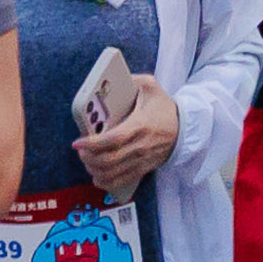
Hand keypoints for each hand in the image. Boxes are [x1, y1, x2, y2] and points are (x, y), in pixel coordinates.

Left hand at [71, 70, 180, 197]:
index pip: (113, 139)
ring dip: (94, 170)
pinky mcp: (142, 169)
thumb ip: (132, 80)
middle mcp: (140, 146)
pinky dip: (105, 182)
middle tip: (81, 149)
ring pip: (112, 174)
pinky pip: (120, 181)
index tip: (78, 142)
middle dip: (89, 157)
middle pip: (109, 160)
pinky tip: (97, 175)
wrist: (185, 129)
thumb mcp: (151, 87)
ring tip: (87, 159)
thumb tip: (110, 79)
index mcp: (140, 125)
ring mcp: (141, 160)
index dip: (93, 143)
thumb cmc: (164, 108)